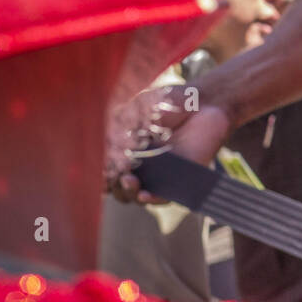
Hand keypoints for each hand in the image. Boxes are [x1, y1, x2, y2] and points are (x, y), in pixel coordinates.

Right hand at [105, 84, 233, 202]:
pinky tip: (145, 194)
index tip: (97, 169)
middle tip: (116, 174)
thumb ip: (120, 129)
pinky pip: (163, 196)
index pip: (105, 168)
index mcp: (125, 148)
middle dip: (112, 184)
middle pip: (117, 186)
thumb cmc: (170, 102)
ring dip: (128, 192)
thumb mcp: (138, 110)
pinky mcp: (179, 179)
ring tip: (130, 180)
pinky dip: (152, 198)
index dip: (99, 172)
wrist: (205, 102)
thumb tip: (107, 152)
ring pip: (136, 195)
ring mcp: (158, 174)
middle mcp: (139, 164)